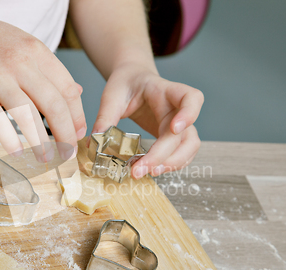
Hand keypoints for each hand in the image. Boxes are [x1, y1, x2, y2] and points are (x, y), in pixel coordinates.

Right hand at [0, 2, 85, 160]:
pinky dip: (9, 139)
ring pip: (27, 115)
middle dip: (65, 134)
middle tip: (68, 153)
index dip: (77, 116)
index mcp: (35, 50)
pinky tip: (17, 151)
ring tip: (46, 158)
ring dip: (40, 142)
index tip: (79, 134)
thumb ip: (48, 69)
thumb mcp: (22, 45)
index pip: (68, 89)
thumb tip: (76, 92)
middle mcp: (19, 61)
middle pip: (53, 105)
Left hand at [90, 63, 202, 177]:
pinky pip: (182, 153)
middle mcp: (177, 108)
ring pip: (190, 146)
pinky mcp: (173, 136)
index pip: (190, 98)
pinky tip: (153, 170)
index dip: (189, 114)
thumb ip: (105, 118)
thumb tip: (94, 143)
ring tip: (149, 172)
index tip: (174, 129)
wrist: (133, 80)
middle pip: (185, 133)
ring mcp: (179, 124)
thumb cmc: (126, 84)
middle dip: (165, 155)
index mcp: (165, 91)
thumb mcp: (112, 96)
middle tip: (142, 169)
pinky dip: (171, 164)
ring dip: (173, 163)